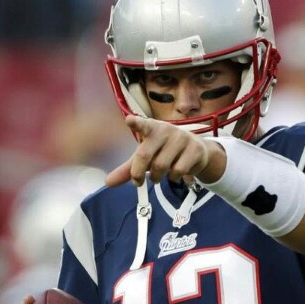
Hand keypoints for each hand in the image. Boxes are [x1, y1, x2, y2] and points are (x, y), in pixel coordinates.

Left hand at [105, 115, 225, 187]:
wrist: (196, 150)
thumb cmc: (164, 151)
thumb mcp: (145, 157)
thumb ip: (128, 169)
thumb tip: (108, 182)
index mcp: (151, 128)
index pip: (142, 124)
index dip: (136, 123)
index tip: (129, 120)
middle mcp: (166, 130)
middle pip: (145, 156)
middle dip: (138, 173)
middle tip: (137, 183)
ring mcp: (182, 138)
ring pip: (161, 166)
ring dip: (157, 177)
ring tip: (159, 176)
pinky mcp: (194, 150)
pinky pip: (177, 171)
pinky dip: (173, 178)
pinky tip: (175, 173)